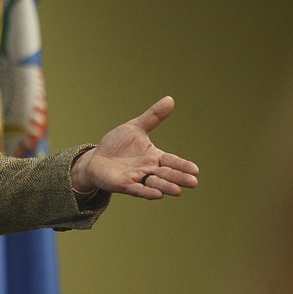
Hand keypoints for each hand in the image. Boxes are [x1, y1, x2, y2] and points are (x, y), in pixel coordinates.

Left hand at [72, 96, 199, 198]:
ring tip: (178, 191)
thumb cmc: (118, 144)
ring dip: (166, 186)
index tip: (195, 170)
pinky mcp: (124, 185)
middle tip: (193, 182)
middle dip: (179, 178)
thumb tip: (170, 99)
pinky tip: (157, 195)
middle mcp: (149, 169)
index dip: (182, 165)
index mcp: (154, 156)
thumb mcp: (135, 127)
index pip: (172, 161)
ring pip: (155, 183)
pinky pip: (138, 189)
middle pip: (167, 174)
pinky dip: (147, 191)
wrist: (97, 158)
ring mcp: (137, 178)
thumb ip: (153, 116)